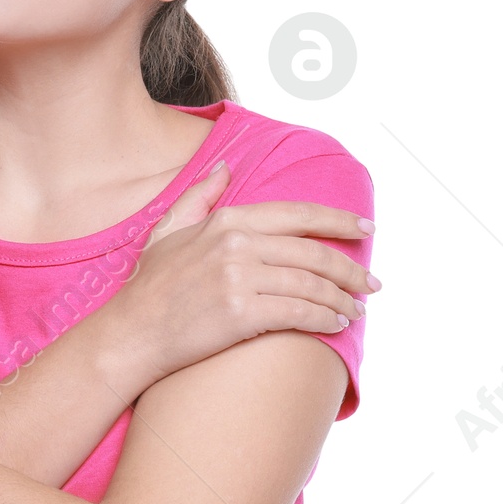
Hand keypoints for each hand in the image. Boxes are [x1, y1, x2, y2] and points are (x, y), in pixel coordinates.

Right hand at [108, 162, 378, 384]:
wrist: (131, 334)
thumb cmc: (149, 288)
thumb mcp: (168, 231)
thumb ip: (199, 197)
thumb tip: (225, 168)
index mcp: (227, 221)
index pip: (298, 215)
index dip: (338, 221)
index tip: (365, 229)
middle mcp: (237, 244)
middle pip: (314, 254)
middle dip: (351, 269)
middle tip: (371, 283)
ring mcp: (240, 278)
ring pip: (312, 285)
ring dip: (343, 299)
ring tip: (356, 309)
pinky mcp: (242, 313)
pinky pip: (300, 313)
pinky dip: (326, 319)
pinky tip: (336, 325)